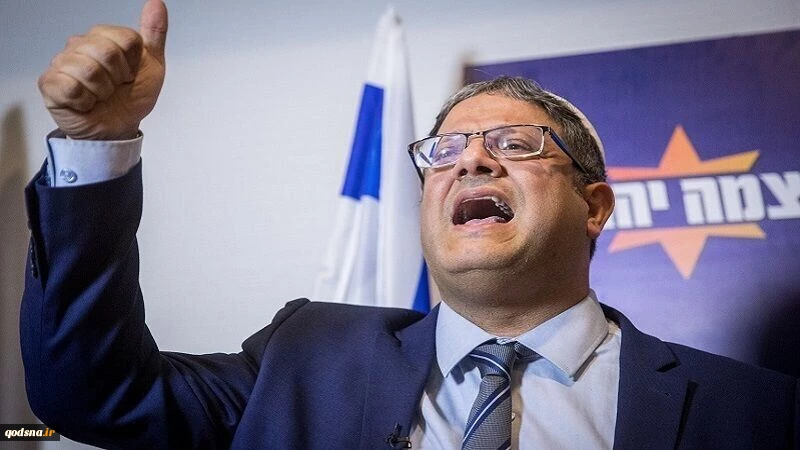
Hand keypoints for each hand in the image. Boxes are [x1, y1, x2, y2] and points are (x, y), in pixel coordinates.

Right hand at [38, 0, 167, 139]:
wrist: (119, 129)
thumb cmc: (131, 97)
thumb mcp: (152, 65)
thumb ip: (154, 33)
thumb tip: (156, 3)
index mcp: (102, 37)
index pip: (125, 38)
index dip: (133, 63)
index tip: (129, 74)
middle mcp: (79, 46)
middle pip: (107, 52)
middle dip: (118, 77)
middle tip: (114, 87)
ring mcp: (62, 64)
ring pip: (89, 70)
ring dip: (102, 91)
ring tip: (100, 96)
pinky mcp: (50, 84)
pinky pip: (70, 87)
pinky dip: (85, 101)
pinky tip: (85, 103)